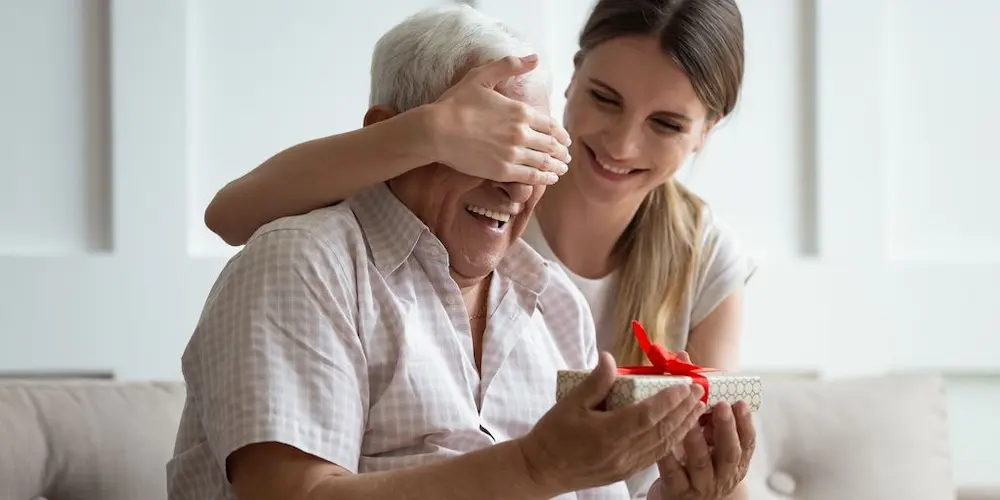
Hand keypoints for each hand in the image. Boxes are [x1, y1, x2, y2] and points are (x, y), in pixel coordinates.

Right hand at [428, 54, 571, 185]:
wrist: (437, 130)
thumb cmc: (456, 103)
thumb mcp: (481, 76)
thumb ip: (509, 66)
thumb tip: (534, 58)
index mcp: (520, 111)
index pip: (550, 125)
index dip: (561, 135)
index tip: (565, 140)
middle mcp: (522, 133)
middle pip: (551, 145)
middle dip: (561, 152)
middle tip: (565, 157)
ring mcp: (513, 153)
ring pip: (544, 162)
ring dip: (556, 166)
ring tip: (561, 169)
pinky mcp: (503, 171)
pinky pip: (532, 176)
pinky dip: (545, 178)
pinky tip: (550, 179)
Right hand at [518, 352, 705, 494]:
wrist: (542, 470)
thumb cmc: (553, 435)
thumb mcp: (570, 403)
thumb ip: (594, 382)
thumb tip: (610, 357)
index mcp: (608, 433)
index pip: (647, 415)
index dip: (668, 400)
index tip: (684, 385)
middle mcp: (622, 452)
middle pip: (661, 430)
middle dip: (683, 410)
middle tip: (700, 391)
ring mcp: (625, 465)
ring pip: (663, 445)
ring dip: (683, 426)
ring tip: (698, 409)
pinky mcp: (625, 472)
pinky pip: (655, 457)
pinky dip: (672, 442)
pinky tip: (680, 431)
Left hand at [650, 400, 755, 499]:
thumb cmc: (699, 466)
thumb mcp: (713, 447)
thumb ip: (714, 426)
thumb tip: (707, 395)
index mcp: (736, 462)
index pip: (747, 443)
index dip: (746, 423)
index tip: (740, 403)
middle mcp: (722, 475)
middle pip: (729, 453)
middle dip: (726, 428)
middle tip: (721, 407)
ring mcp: (701, 485)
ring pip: (701, 464)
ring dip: (696, 440)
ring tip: (690, 421)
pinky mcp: (677, 491)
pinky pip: (673, 474)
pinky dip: (668, 458)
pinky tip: (665, 443)